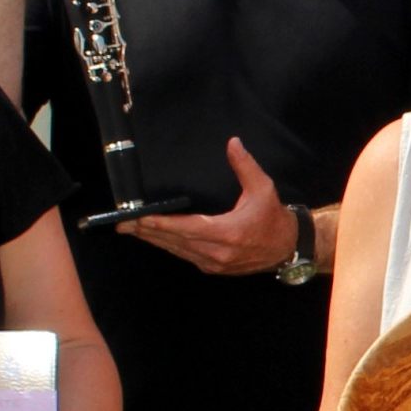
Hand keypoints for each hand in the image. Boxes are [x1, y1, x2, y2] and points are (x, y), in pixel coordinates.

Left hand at [122, 139, 297, 274]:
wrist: (287, 248)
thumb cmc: (273, 218)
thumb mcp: (263, 188)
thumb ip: (245, 166)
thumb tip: (233, 143)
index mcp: (228, 232)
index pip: (186, 228)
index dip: (161, 224)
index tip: (140, 219)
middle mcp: (217, 252)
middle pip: (174, 241)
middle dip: (147, 232)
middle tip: (123, 224)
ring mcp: (214, 263)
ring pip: (176, 251)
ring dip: (153, 241)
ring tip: (132, 231)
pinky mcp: (213, 268)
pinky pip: (185, 256)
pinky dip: (168, 247)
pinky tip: (155, 239)